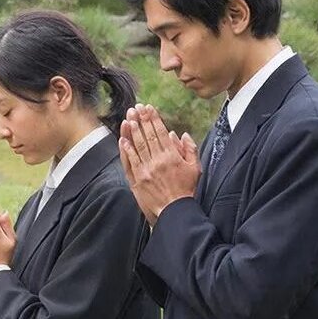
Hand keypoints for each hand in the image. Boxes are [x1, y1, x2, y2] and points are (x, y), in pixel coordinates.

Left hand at [119, 104, 199, 225]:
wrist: (174, 211)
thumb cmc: (186, 190)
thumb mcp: (195, 168)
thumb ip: (189, 149)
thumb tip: (180, 134)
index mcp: (172, 157)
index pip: (161, 133)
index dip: (154, 119)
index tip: (149, 108)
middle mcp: (157, 161)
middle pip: (147, 136)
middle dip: (141, 120)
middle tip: (136, 108)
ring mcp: (145, 170)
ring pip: (137, 146)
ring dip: (132, 131)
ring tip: (128, 118)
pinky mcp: (136, 180)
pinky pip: (130, 162)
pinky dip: (126, 150)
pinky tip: (122, 140)